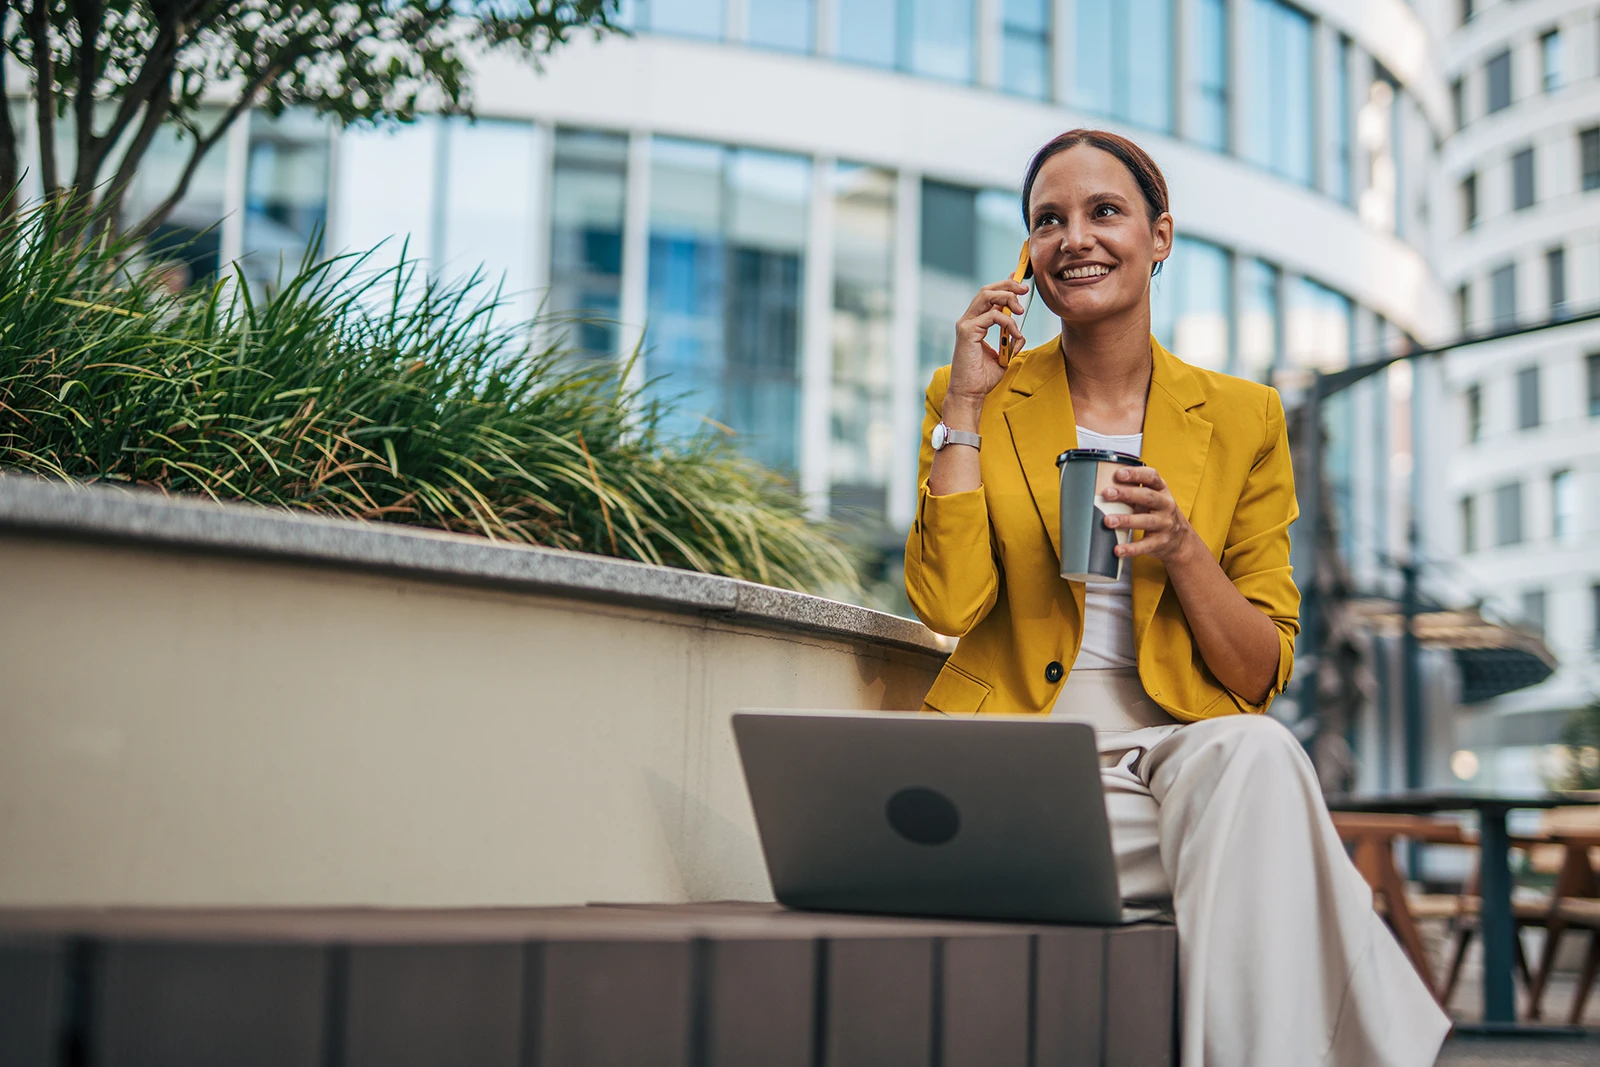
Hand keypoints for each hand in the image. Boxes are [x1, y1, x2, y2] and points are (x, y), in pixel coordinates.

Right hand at [947, 279, 1027, 417]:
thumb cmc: (983, 377)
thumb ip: (1011, 341)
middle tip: (1024, 290)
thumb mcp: (1004, 355)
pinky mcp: (967, 332)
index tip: (1021, 282)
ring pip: (987, 296)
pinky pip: (992, 316)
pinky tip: (1016, 334)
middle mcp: (968, 320)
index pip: (988, 295)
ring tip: (1020, 309)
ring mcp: (966, 324)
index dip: (1004, 284)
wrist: (971, 393)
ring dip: (1008, 297)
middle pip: (987, 290)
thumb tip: (1020, 333)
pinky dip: (1008, 322)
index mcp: (974, 323)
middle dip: (1008, 285)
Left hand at [1101, 466, 1201, 564]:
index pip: (1152, 477)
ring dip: (1125, 520)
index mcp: (1162, 490)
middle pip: (1148, 497)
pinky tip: (1118, 549)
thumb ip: (1133, 490)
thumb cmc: (1157, 513)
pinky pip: (1145, 546)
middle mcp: (1166, 505)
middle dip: (1127, 494)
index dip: (1136, 474)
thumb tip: (1103, 485)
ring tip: (1108, 521)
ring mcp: (1164, 524)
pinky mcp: (1160, 542)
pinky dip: (1131, 548)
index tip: (1118, 474)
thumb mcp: (1151, 498)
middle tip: (1107, 493)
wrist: (1179, 539)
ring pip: (1146, 521)